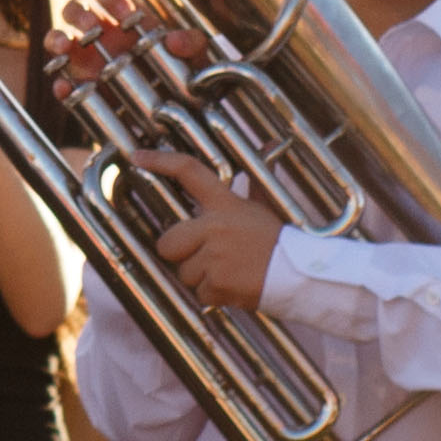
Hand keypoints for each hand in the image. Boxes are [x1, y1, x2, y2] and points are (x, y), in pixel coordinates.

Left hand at [130, 151, 283, 309]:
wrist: (304, 276)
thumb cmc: (282, 242)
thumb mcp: (267, 208)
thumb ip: (257, 183)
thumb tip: (269, 144)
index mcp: (225, 204)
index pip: (189, 171)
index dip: (160, 161)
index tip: (136, 156)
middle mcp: (214, 227)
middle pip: (167, 243)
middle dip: (181, 255)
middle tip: (207, 258)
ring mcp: (214, 256)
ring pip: (184, 273)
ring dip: (202, 278)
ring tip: (231, 272)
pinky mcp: (218, 283)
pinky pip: (200, 294)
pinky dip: (214, 295)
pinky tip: (235, 287)